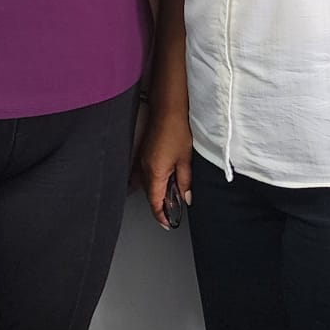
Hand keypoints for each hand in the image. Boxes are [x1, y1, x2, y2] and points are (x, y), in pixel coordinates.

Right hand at [138, 110, 191, 230]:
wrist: (168, 107)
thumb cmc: (177, 128)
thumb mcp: (186, 159)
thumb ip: (185, 181)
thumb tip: (186, 197)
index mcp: (155, 172)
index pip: (155, 201)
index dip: (161, 215)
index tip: (167, 223)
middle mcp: (144, 167)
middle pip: (150, 194)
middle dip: (160, 204)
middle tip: (172, 211)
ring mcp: (142, 159)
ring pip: (147, 183)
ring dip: (157, 191)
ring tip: (171, 193)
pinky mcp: (144, 151)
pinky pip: (146, 172)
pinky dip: (155, 179)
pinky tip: (166, 176)